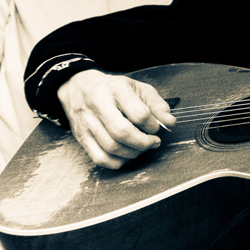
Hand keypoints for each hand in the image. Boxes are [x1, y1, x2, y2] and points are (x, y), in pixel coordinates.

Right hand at [58, 69, 176, 168]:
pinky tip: (127, 155)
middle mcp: (98, 105)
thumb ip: (157, 104)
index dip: (152, 125)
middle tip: (153, 142)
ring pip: (111, 148)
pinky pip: (99, 158)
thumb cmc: (114, 89)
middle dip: (143, 143)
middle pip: (122, 133)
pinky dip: (117, 162)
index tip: (155, 127)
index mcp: (116, 89)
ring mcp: (87, 122)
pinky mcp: (81, 137)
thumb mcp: (139, 88)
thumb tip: (170, 122)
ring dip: (133, 153)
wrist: (79, 88)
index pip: (139, 113)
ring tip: (142, 147)